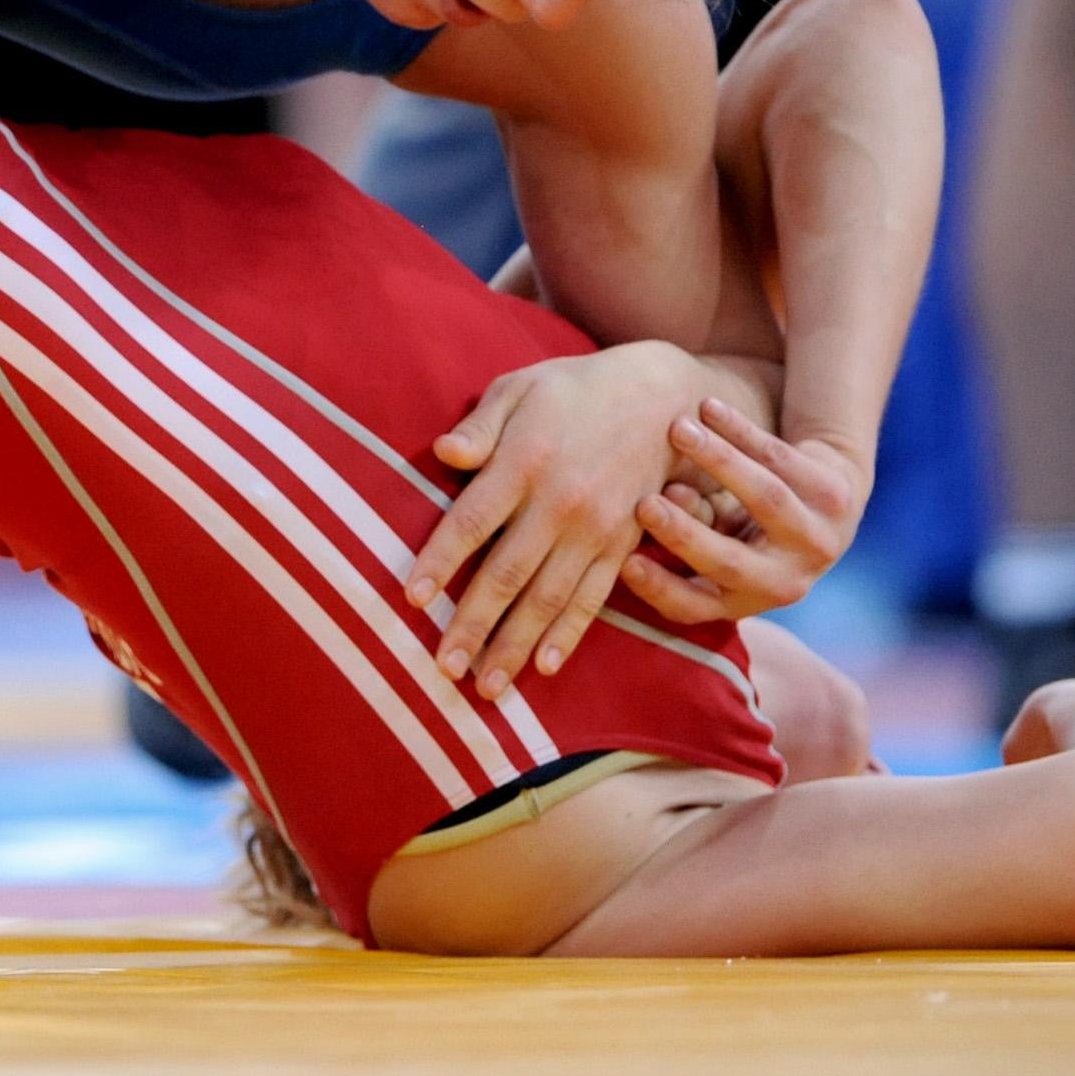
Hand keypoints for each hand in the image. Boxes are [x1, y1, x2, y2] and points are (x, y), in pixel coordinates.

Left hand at [403, 342, 714, 699]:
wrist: (662, 397)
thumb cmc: (572, 391)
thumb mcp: (519, 388)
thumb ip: (478, 426)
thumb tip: (442, 453)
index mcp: (525, 461)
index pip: (471, 522)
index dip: (440, 562)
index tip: (412, 600)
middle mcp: (560, 503)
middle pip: (507, 574)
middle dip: (473, 625)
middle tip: (443, 669)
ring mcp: (596, 529)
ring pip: (548, 598)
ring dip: (515, 645)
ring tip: (486, 687)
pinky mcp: (623, 546)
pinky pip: (592, 598)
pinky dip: (568, 635)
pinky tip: (544, 666)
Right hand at [621, 397, 862, 624]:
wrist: (824, 499)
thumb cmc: (745, 521)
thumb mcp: (713, 534)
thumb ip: (686, 522)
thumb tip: (660, 500)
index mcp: (742, 600)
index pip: (693, 608)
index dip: (659, 588)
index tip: (625, 563)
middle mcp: (785, 583)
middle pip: (731, 565)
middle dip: (684, 534)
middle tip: (645, 504)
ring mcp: (818, 542)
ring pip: (765, 499)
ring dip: (718, 461)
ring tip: (678, 429)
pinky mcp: (836, 497)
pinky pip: (782, 459)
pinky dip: (741, 430)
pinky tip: (709, 408)